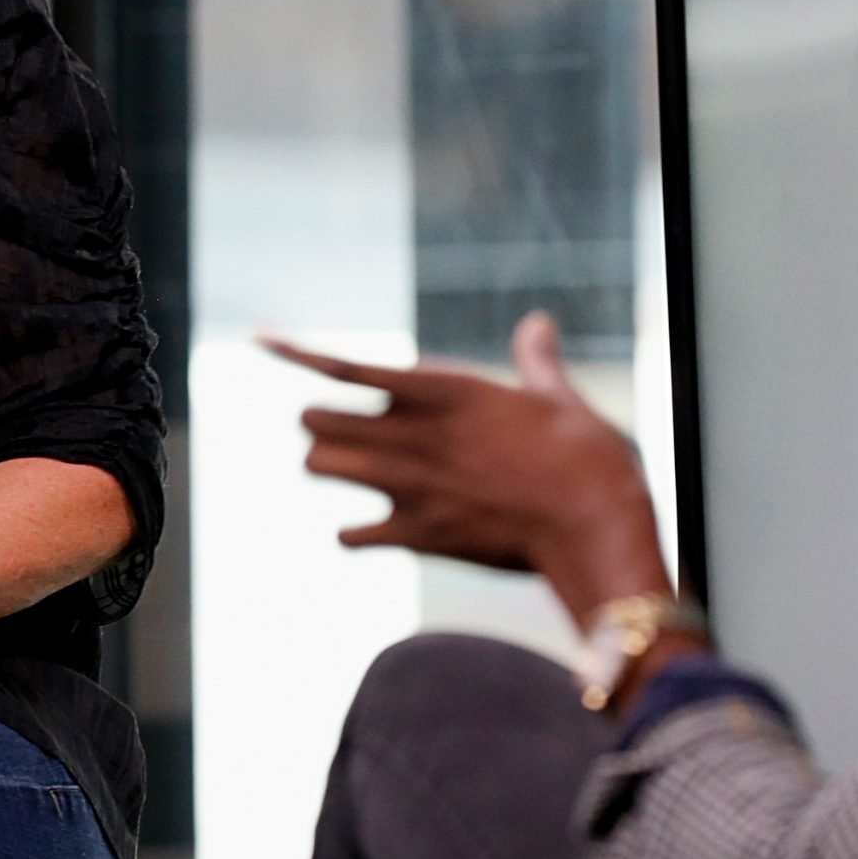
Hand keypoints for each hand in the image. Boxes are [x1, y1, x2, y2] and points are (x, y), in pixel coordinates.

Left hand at [265, 311, 672, 623]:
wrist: (596, 527)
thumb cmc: (587, 459)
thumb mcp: (559, 400)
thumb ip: (536, 361)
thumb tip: (539, 323)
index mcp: (442, 392)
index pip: (348, 367)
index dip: (298, 354)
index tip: (261, 341)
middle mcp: (413, 433)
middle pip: (315, 419)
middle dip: (318, 422)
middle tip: (336, 429)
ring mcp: (409, 484)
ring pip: (320, 466)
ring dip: (324, 465)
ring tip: (344, 467)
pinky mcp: (417, 533)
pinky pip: (350, 534)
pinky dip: (352, 535)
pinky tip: (365, 532)